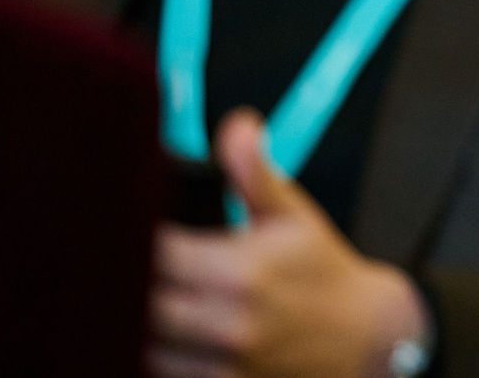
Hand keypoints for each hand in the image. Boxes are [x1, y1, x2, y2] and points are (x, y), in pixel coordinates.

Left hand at [149, 110, 428, 377]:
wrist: (364, 337)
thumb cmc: (321, 271)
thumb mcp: (293, 215)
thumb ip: (254, 171)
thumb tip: (237, 126)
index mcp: (243, 272)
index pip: (158, 254)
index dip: (132, 237)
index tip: (121, 223)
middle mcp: (229, 324)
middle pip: (139, 304)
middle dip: (125, 280)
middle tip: (114, 258)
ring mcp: (223, 365)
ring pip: (142, 343)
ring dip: (131, 319)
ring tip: (129, 292)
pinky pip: (162, 372)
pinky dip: (152, 350)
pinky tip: (155, 327)